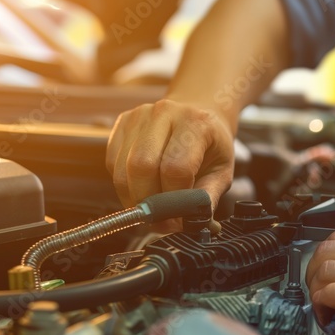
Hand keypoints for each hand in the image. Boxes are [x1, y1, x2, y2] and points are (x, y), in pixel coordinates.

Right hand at [106, 99, 235, 211]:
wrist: (198, 111)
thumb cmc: (210, 143)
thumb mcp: (222, 170)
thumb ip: (208, 197)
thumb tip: (194, 223)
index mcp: (195, 123)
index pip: (175, 169)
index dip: (173, 202)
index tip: (177, 219)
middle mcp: (164, 113)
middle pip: (141, 167)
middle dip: (148, 203)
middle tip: (160, 220)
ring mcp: (139, 116)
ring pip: (122, 169)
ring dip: (133, 198)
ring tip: (151, 207)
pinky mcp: (121, 124)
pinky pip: (112, 164)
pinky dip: (124, 185)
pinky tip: (142, 188)